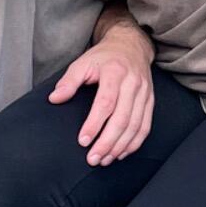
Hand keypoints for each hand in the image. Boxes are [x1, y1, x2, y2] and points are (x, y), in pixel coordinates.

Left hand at [50, 23, 153, 165]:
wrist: (131, 46)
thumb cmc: (104, 57)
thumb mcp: (83, 62)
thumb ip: (69, 81)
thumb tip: (55, 99)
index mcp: (115, 72)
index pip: (106, 103)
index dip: (94, 124)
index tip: (83, 141)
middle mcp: (133, 83)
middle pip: (122, 119)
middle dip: (107, 142)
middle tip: (93, 158)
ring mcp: (144, 94)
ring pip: (136, 126)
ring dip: (120, 147)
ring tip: (104, 159)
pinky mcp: (150, 102)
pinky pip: (145, 127)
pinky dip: (134, 143)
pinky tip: (121, 153)